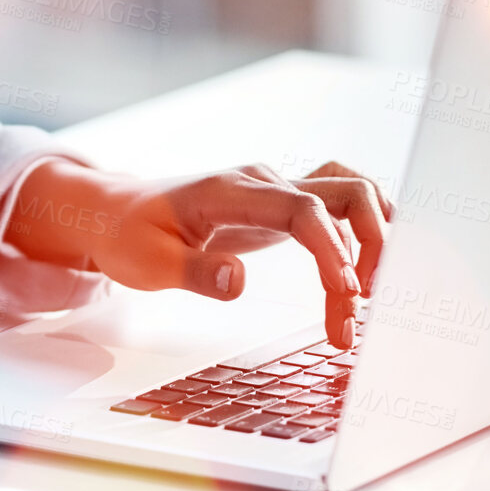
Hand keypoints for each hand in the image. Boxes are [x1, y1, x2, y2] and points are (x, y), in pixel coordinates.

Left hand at [5, 160, 391, 347]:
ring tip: (368, 296)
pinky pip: (340, 204)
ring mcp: (278, 188)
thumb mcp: (147, 263)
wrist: (116, 211)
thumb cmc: (130, 236)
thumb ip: (195, 272)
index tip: (346, 292)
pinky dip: (363, 232)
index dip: (331, 248)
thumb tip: (237, 282)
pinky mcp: (284, 203)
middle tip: (360, 309)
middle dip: (369, 246)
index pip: (301, 208)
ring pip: (351, 195)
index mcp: (231, 191)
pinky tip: (371, 270)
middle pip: (345, 193)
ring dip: (373, 239)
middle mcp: (264, 181)